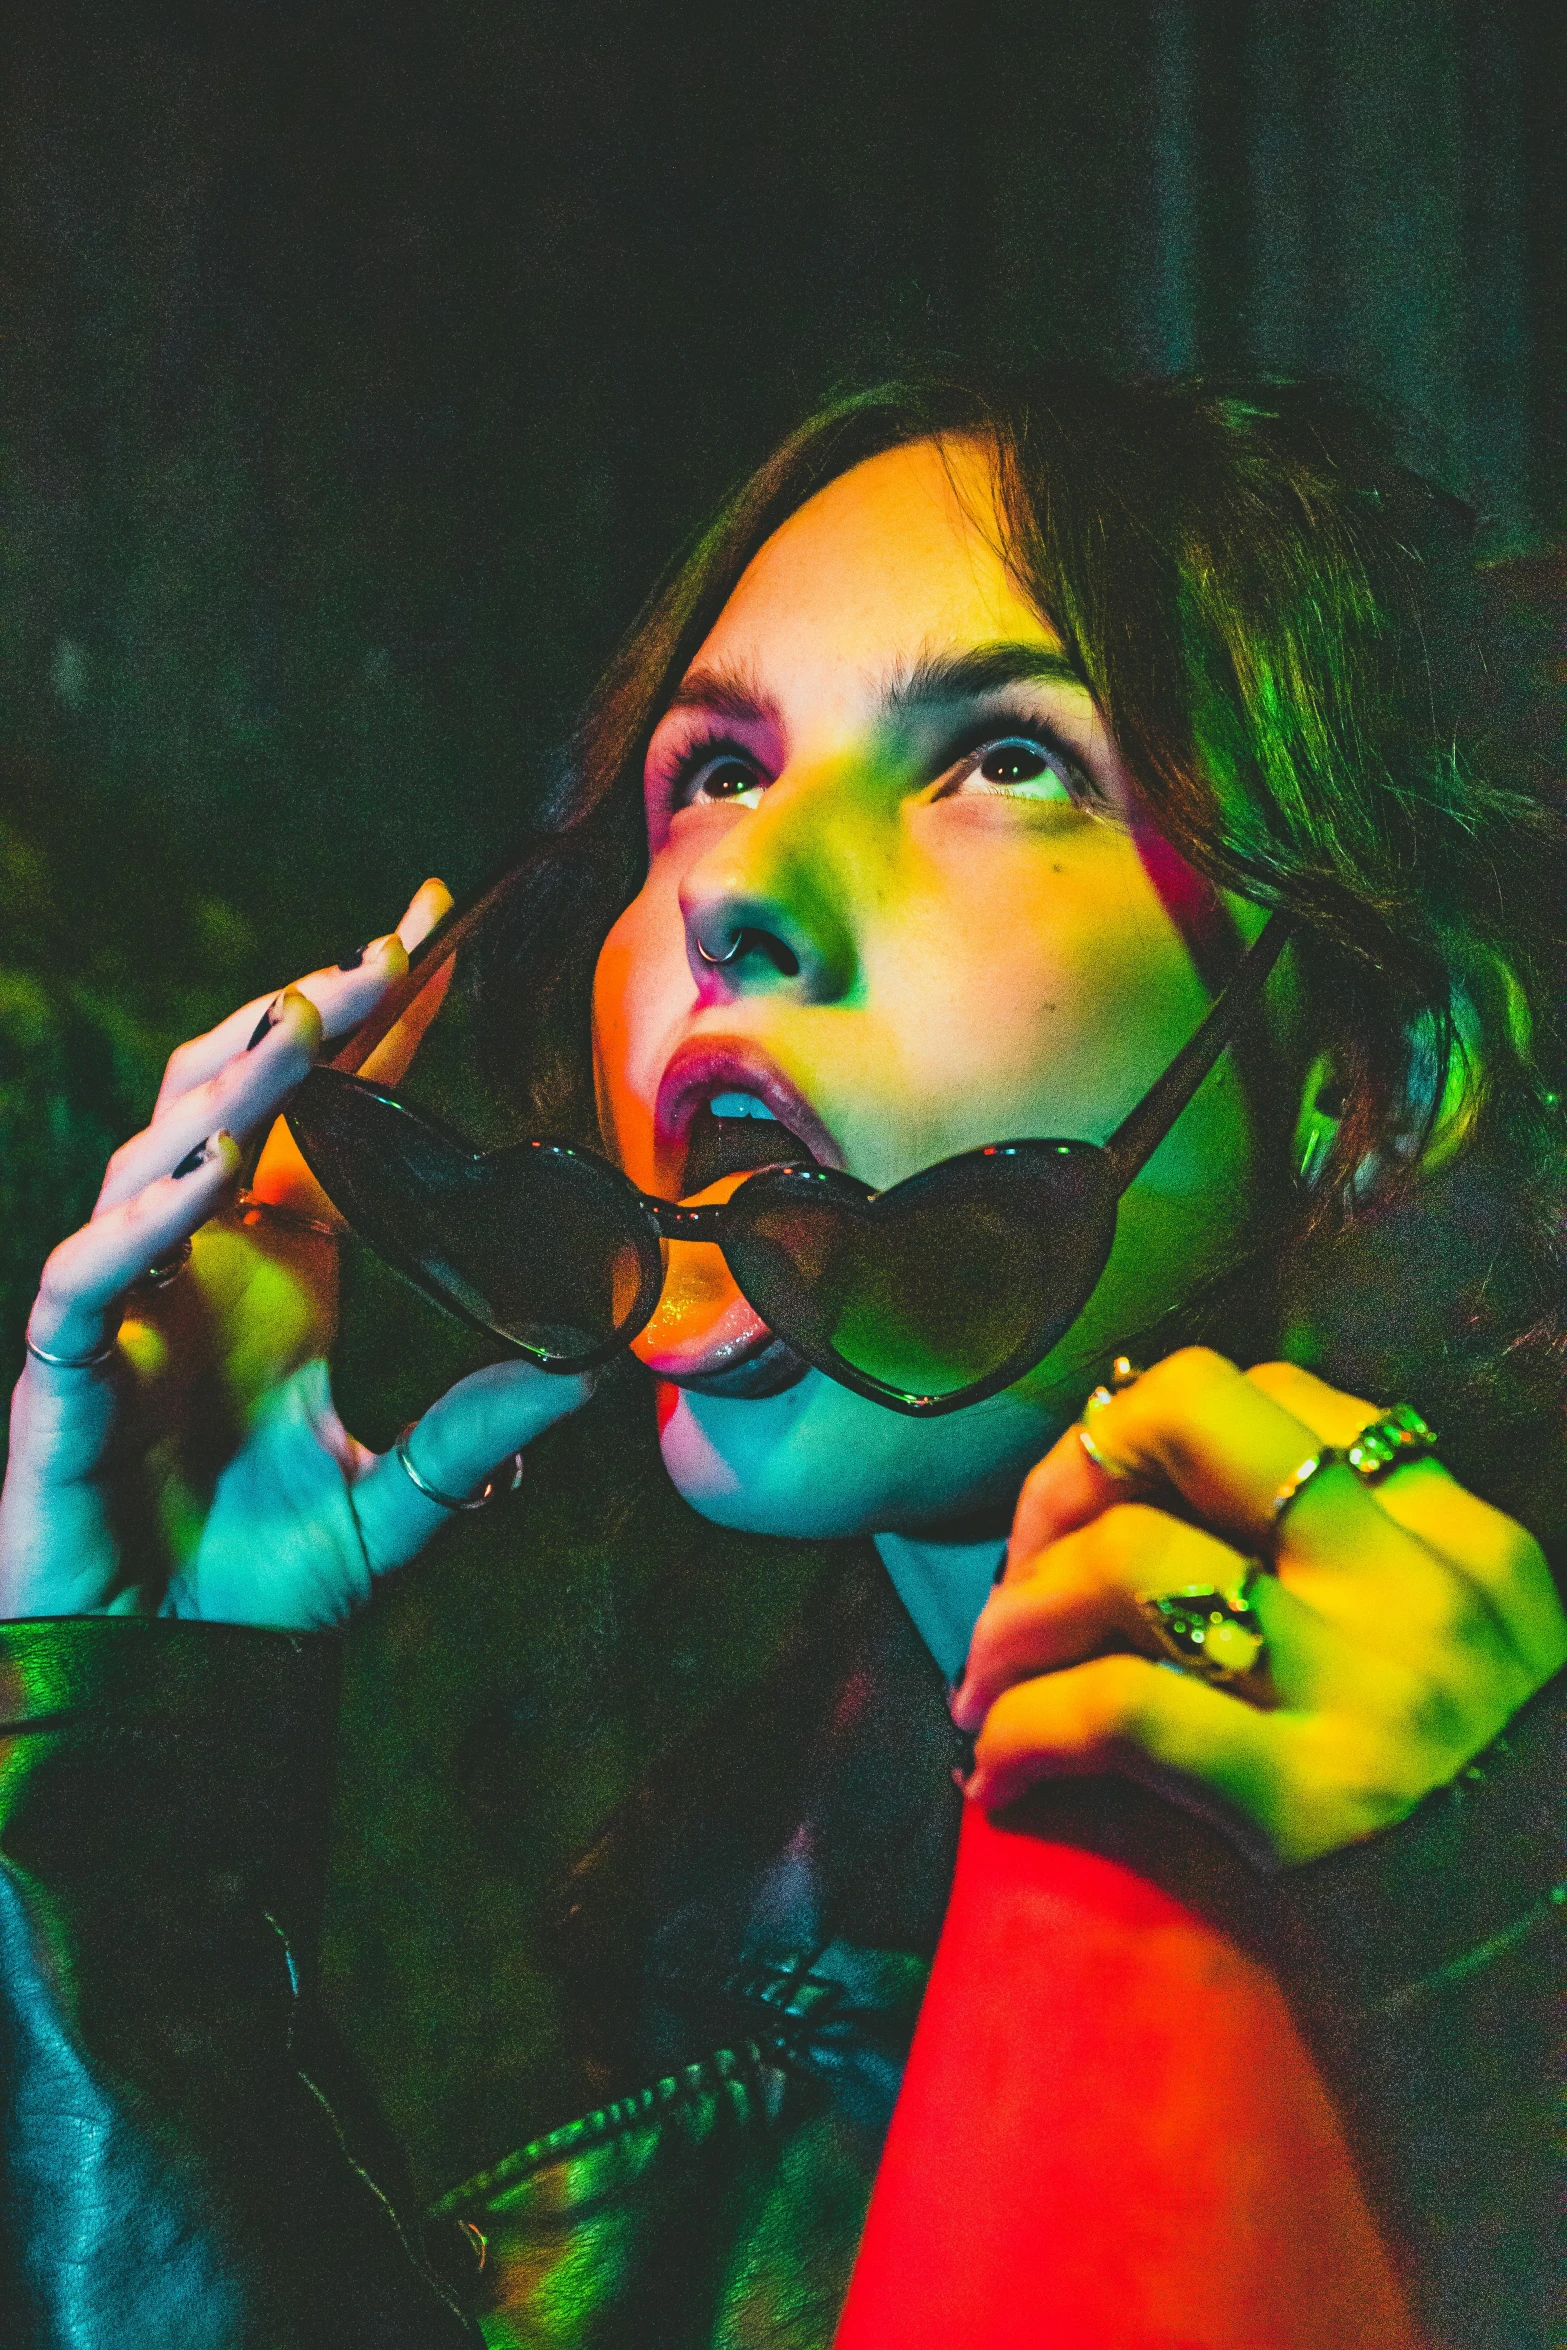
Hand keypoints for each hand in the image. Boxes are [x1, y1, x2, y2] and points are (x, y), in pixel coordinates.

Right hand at [0, 884, 595, 1628]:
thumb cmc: (272, 1581)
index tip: (432, 933)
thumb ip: (489, 1427)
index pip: (331, 1114)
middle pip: (242, 1098)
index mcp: (287, 1265)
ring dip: (232, 1087)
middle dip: (309, 1019)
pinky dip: (145, 1222)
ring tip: (306, 1022)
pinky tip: (213, 1175)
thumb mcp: (407, 1494)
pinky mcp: (68, 1368)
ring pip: (159, 1155)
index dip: (375, 1024)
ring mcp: (135, 1303)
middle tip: (389, 951)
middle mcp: (207, 1261)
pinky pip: (95, 1275)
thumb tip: (608, 1370)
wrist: (176, 1676)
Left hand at [951, 1349, 1566, 1863]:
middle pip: (1190, 1417)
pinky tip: (1000, 1777)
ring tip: (986, 1687)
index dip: (1146, 1435)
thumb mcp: (1465, 1654)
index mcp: (1454, 1536)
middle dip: (1068, 1475)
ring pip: (1130, 1558)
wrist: (1548, 1986)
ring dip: (1015, 1619)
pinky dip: (1026, 1730)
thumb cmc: (1481, 1817)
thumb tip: (1164, 1519)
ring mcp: (1364, 1687)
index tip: (1097, 1514)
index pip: (1269, 1394)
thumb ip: (1358, 1573)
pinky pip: (1118, 1712)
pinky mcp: (1310, 1802)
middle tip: (1023, 1566)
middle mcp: (1411, 1584)